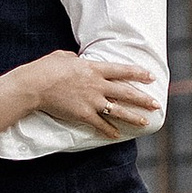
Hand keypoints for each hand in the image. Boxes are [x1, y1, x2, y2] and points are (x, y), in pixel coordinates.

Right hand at [26, 50, 159, 140]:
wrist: (35, 85)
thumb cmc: (46, 68)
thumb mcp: (63, 56)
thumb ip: (75, 59)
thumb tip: (78, 60)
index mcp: (93, 68)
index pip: (121, 70)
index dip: (138, 73)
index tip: (150, 77)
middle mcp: (97, 85)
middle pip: (125, 92)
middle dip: (143, 98)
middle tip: (156, 104)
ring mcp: (92, 101)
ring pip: (118, 110)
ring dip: (133, 117)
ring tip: (145, 122)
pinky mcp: (83, 115)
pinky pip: (101, 124)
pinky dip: (109, 131)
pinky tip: (117, 136)